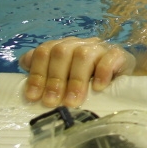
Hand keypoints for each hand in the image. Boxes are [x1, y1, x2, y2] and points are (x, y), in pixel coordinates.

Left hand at [19, 37, 136, 107]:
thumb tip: (26, 92)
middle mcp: (78, 44)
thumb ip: (45, 80)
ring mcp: (98, 47)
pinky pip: (109, 58)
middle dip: (54, 79)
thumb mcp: (64, 80)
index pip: (43, 52)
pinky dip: (102, 72)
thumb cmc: (87, 81)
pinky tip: (98, 88)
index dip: (36, 74)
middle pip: (61, 52)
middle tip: (52, 102)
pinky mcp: (118, 54)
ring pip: (83, 55)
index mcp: (61, 48)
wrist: (121, 74)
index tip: (33, 97)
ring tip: (73, 101)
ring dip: (76, 80)